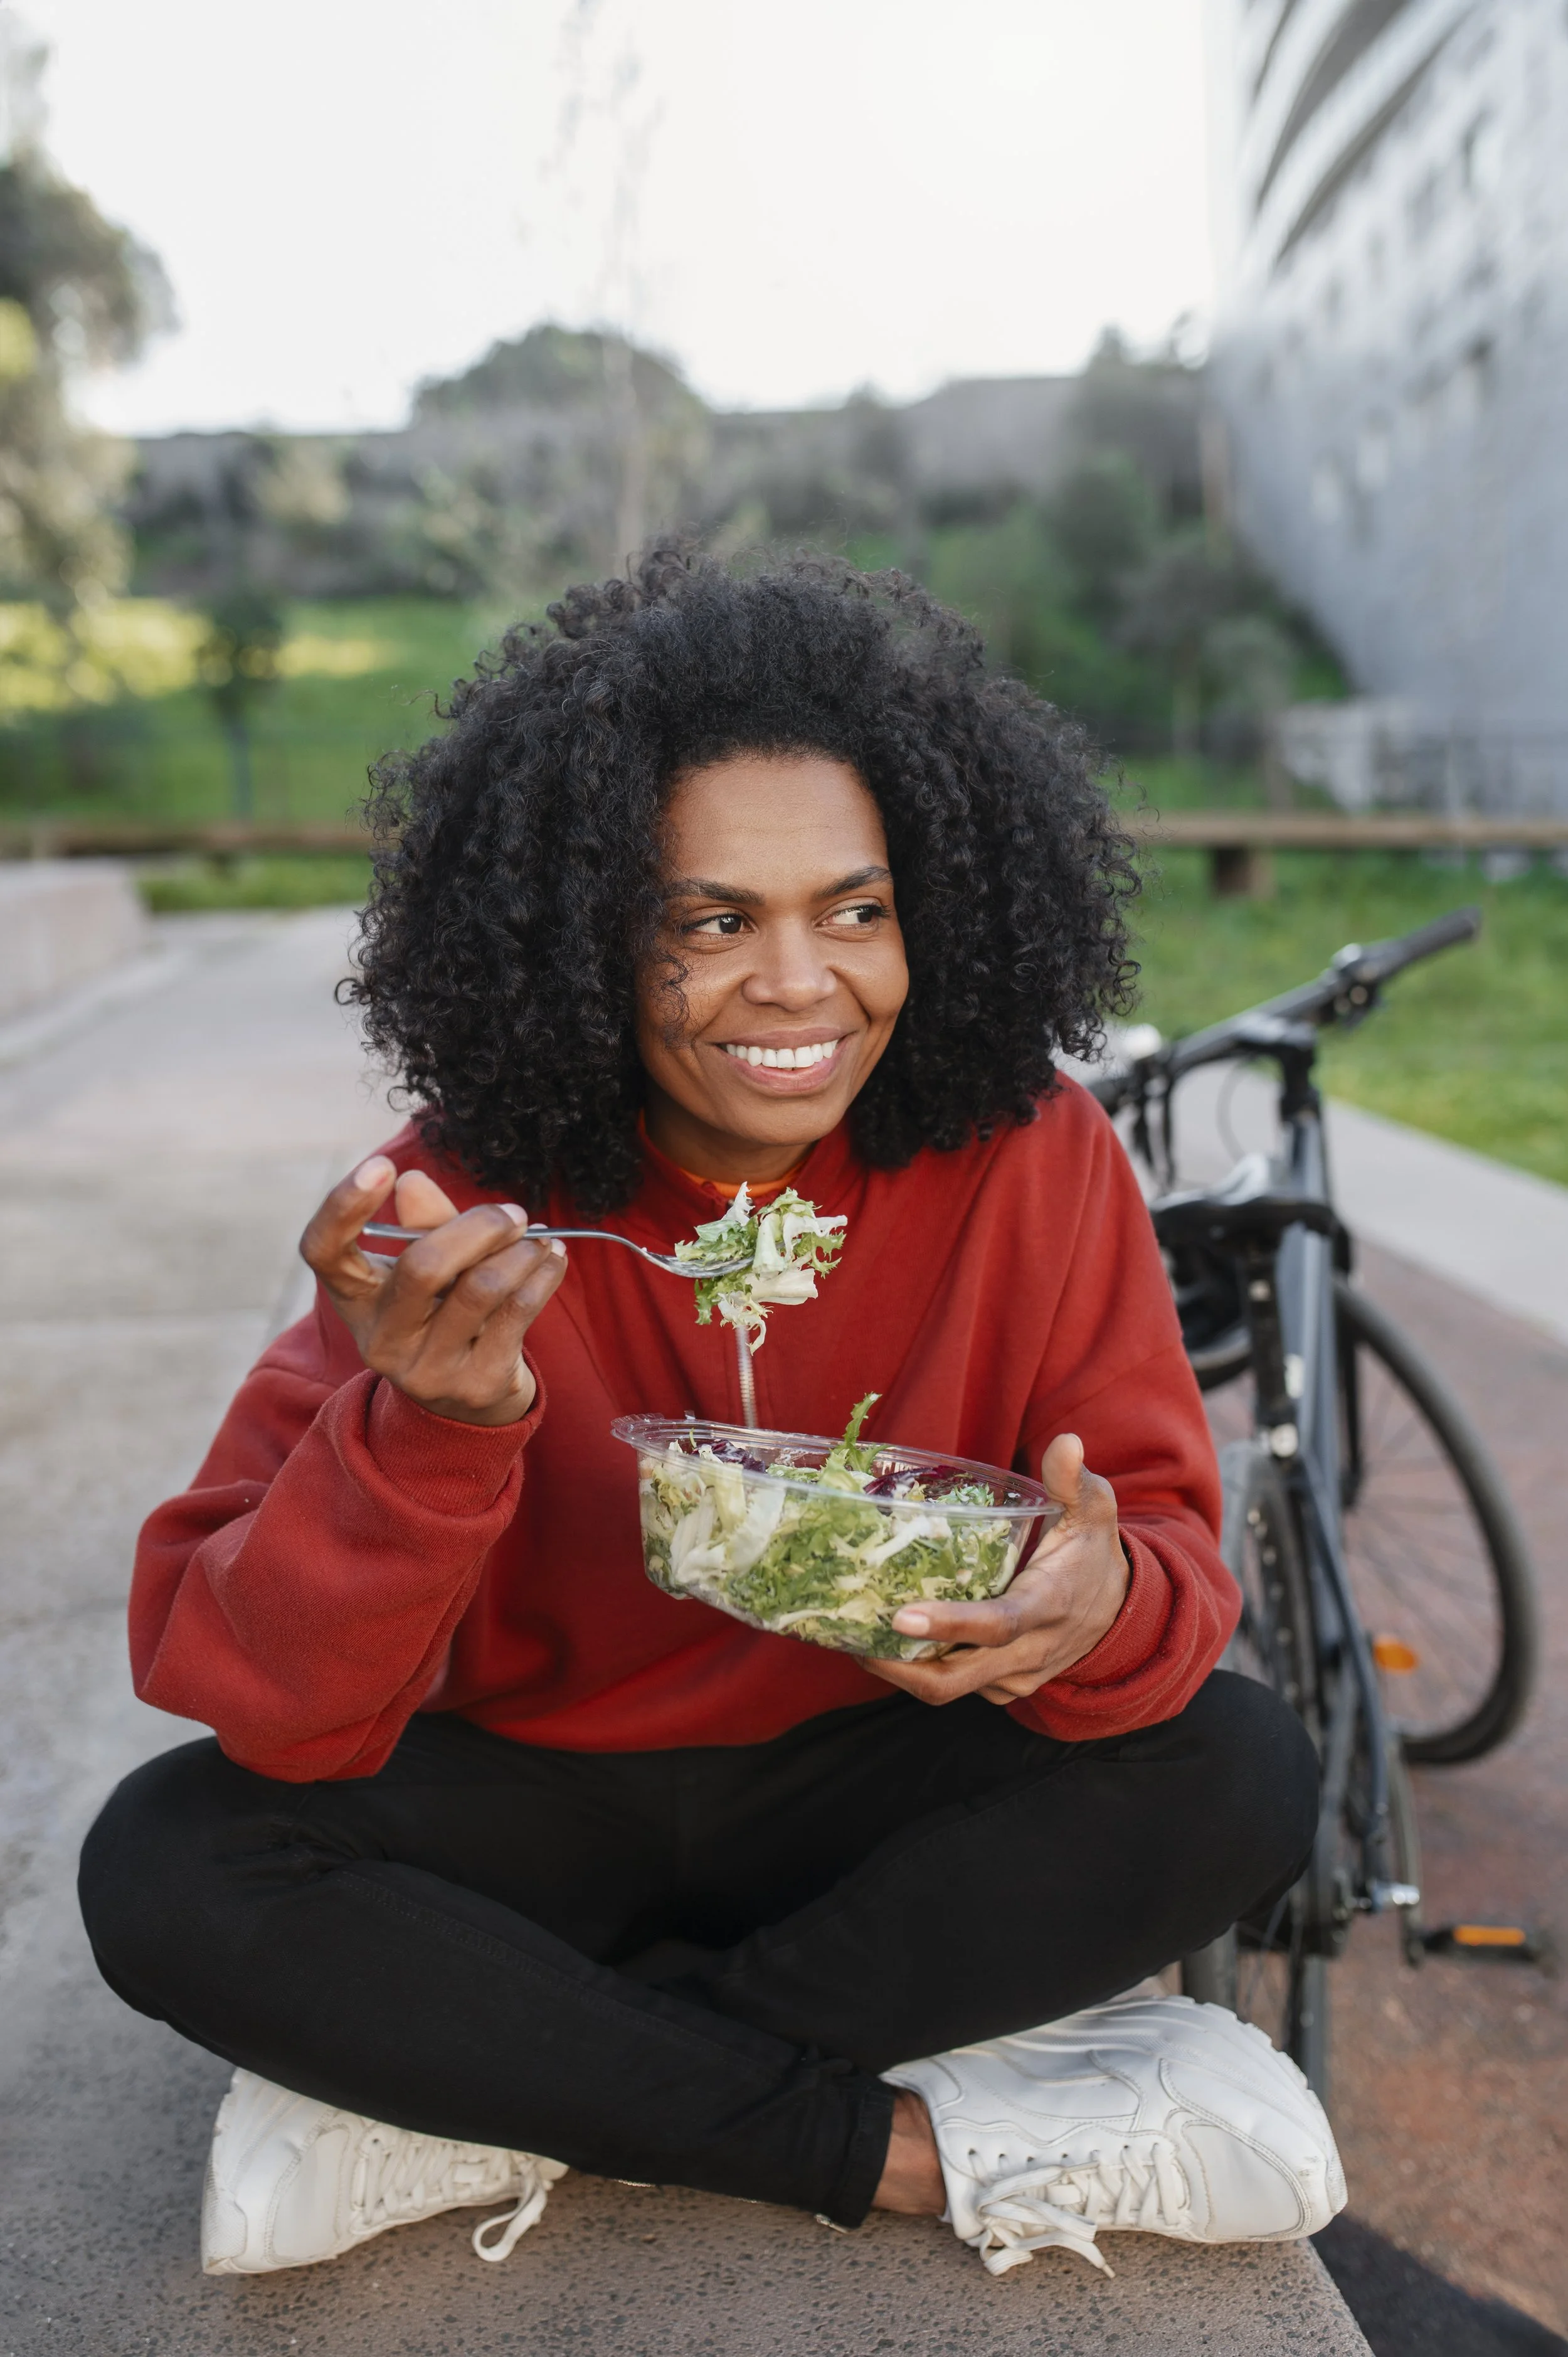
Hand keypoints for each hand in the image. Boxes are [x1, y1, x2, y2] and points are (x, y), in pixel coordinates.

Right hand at [299, 1158, 566, 1425]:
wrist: (469, 1399)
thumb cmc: (442, 1312)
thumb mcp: (426, 1269)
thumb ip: (424, 1225)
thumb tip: (413, 1182)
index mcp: (356, 1298)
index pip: (324, 1251)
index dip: (344, 1207)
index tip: (382, 1165)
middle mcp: (381, 1339)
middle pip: (423, 1268)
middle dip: (479, 1227)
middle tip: (513, 1213)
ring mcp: (426, 1369)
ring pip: (481, 1289)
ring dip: (520, 1252)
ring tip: (538, 1238)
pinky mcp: (475, 1385)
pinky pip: (517, 1312)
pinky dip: (542, 1275)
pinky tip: (552, 1260)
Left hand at [862, 1433, 1128, 1706]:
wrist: (1120, 1614)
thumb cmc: (1093, 1554)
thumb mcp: (1093, 1511)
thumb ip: (1073, 1479)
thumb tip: (1067, 1441)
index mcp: (1047, 1605)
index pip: (997, 1624)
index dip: (949, 1624)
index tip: (899, 1616)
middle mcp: (1030, 1652)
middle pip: (957, 1677)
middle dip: (899, 1666)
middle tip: (848, 1634)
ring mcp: (1016, 1677)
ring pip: (949, 1687)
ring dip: (899, 1671)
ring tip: (852, 1636)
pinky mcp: (1004, 1689)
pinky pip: (958, 1687)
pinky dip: (920, 1671)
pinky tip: (888, 1643)